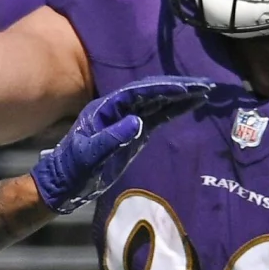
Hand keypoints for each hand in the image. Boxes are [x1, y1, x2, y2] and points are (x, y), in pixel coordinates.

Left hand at [32, 77, 215, 213]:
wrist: (64, 184)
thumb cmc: (73, 170)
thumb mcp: (89, 156)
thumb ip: (111, 139)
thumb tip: (138, 121)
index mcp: (105, 110)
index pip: (138, 93)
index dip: (163, 89)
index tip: (186, 88)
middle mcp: (116, 110)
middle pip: (150, 92)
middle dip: (177, 87)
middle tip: (204, 85)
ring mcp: (125, 120)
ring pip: (155, 103)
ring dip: (178, 96)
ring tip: (203, 91)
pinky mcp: (132, 133)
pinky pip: (155, 116)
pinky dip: (172, 110)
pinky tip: (188, 106)